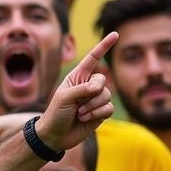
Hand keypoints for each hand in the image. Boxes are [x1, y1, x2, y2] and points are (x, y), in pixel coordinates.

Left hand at [36, 34, 116, 150]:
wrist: (55, 136)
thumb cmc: (55, 114)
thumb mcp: (64, 98)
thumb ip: (82, 89)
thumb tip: (100, 87)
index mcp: (77, 77)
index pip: (93, 58)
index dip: (104, 46)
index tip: (115, 34)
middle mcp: (88, 86)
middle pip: (102, 80)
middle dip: (91, 93)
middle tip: (77, 104)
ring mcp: (95, 99)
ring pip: (107, 95)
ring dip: (91, 107)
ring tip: (78, 113)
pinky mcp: (101, 112)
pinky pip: (109, 109)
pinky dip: (96, 115)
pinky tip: (84, 119)